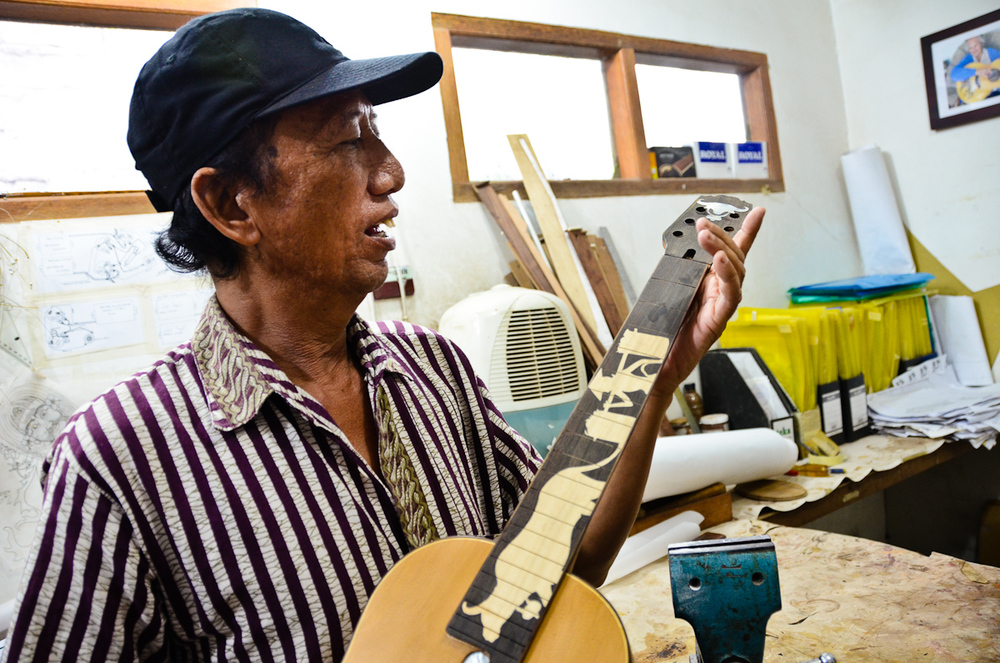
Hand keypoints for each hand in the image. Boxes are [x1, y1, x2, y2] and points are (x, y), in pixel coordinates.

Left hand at [653, 206, 764, 394]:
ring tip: (706, 236)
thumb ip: (678, 271)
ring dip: (721, 250)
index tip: (757, 212)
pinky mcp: (719, 320)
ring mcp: (722, 305)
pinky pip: (731, 295)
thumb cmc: (663, 331)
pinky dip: (727, 275)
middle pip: (733, 257)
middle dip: (721, 236)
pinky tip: (719, 261)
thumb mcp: (668, 291)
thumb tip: (675, 246)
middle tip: (703, 224)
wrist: (657, 364)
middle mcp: (720, 292)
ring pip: (736, 272)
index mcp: (709, 283)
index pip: (729, 253)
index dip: (746, 232)